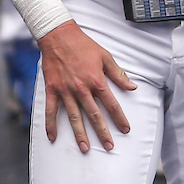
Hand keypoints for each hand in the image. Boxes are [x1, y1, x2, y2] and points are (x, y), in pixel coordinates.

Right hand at [38, 20, 135, 152]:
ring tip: (86, 148)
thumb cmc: (83, 45)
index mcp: (96, 80)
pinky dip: (51, 124)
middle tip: (109, 146)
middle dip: (103, 132)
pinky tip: (53, 137)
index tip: (125, 129)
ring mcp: (66, 91)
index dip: (119, 118)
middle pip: (94, 115)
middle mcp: (82, 88)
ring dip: (80, 134)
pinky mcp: (52, 90)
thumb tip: (132, 87)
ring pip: (75, 117)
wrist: (59, 35)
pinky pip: (51, 111)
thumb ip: (118, 74)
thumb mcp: (105, 56)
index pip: (111, 104)